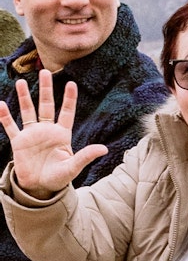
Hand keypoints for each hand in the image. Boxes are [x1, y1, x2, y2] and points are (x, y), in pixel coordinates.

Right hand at [0, 70, 107, 198]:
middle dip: (46, 89)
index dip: (69, 99)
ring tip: (22, 81)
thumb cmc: (59, 178)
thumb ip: (86, 156)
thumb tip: (104, 149)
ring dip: (25, 97)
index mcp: (62, 134)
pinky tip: (1, 104)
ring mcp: (32, 134)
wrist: (40, 188)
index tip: (71, 83)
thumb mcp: (73, 167)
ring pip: (28, 111)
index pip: (67, 112)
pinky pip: (10, 126)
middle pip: (46, 105)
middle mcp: (47, 130)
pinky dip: (5, 116)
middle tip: (44, 72)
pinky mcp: (19, 142)